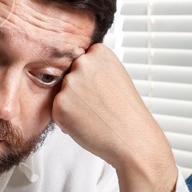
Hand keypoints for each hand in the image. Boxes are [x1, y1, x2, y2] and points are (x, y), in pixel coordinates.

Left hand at [52, 44, 176, 191]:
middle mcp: (82, 63)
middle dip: (79, 91)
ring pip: (63, 93)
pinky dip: (68, 121)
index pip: (82, 60)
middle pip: (70, 75)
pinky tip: (88, 124)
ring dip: (73, 105)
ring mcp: (69, 83)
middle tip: (99, 105)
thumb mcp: (117, 77)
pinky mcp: (59, 104)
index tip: (102, 89)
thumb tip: (74, 71)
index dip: (91, 78)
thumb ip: (96, 69)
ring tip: (95, 115)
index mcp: (99, 52)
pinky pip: (57, 111)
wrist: (133, 138)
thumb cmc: (127, 113)